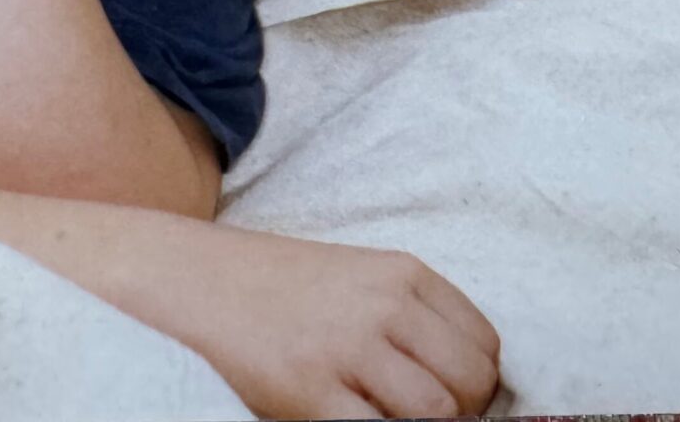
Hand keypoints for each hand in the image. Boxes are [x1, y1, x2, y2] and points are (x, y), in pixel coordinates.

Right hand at [156, 222, 502, 418]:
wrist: (195, 280)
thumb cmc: (279, 288)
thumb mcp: (358, 279)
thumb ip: (411, 317)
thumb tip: (462, 381)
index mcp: (404, 273)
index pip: (484, 343)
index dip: (478, 383)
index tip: (455, 398)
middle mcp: (385, 306)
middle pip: (471, 381)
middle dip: (461, 414)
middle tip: (426, 420)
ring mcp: (348, 348)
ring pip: (436, 413)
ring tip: (387, 421)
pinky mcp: (310, 390)